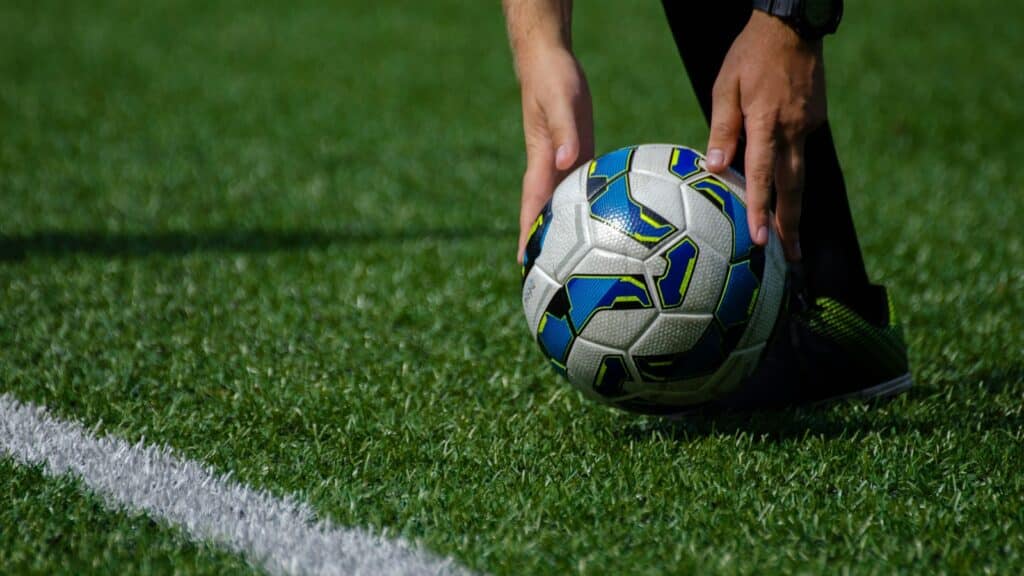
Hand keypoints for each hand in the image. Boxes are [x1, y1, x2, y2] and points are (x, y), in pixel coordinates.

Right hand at [514, 47, 593, 261]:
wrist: (550, 63)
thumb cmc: (553, 81)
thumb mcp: (561, 103)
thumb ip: (565, 133)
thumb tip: (569, 161)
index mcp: (541, 163)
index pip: (532, 208)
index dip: (528, 236)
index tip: (525, 264)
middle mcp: (551, 170)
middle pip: (546, 215)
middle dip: (545, 245)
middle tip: (548, 279)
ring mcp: (565, 165)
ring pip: (565, 206)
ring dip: (567, 232)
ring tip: (576, 265)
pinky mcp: (580, 156)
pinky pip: (585, 189)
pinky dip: (590, 208)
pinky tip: (606, 223)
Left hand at [705, 11, 827, 260]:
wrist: (793, 27)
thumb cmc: (750, 56)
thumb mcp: (724, 88)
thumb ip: (721, 130)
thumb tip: (714, 168)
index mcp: (767, 123)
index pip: (761, 176)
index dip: (759, 209)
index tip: (759, 240)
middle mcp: (793, 130)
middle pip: (793, 187)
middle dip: (790, 225)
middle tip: (791, 258)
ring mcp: (808, 126)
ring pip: (800, 174)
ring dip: (794, 208)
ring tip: (791, 239)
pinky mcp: (814, 121)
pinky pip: (799, 152)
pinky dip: (791, 172)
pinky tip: (780, 183)